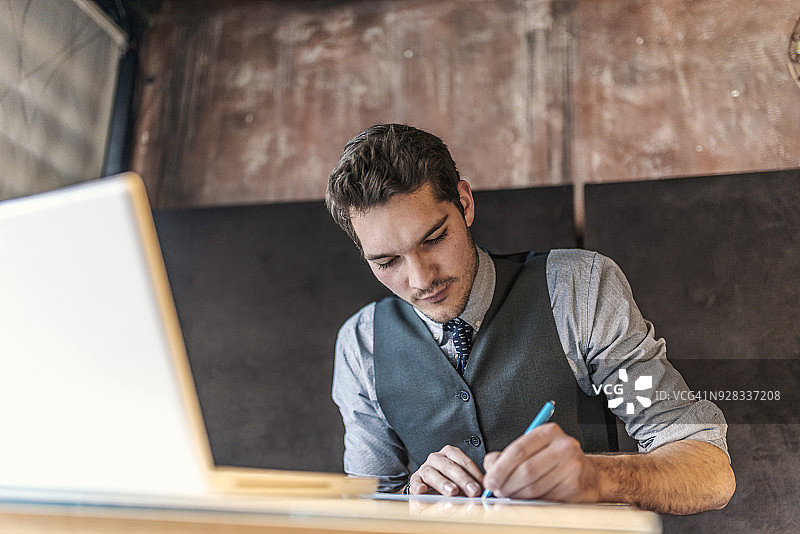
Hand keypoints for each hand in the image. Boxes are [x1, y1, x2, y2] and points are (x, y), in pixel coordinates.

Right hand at [407, 445, 483, 496]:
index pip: (464, 461)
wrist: (428, 486)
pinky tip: (423, 491)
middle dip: (463, 479)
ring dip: (443, 483)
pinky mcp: (415, 480)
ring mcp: (424, 469)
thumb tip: (488, 492)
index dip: (474, 473)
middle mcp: (436, 458)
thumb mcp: (463, 480)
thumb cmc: (450, 482)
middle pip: (449, 466)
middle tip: (473, 491)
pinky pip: (415, 482)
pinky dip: (418, 487)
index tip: (483, 486)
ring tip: (453, 492)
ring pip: (432, 473)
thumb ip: (474, 482)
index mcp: (449, 454)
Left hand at [482, 422, 599, 501]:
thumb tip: (490, 466)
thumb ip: (507, 455)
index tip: (490, 480)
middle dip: (506, 484)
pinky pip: (546, 498)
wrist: (587, 473)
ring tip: (510, 495)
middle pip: (526, 470)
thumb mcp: (531, 448)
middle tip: (497, 491)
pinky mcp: (576, 486)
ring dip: (517, 495)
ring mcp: (572, 467)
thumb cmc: (554, 459)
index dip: (500, 468)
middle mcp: (564, 446)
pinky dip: (532, 501)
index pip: (518, 450)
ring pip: (534, 487)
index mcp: (549, 432)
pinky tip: (527, 499)